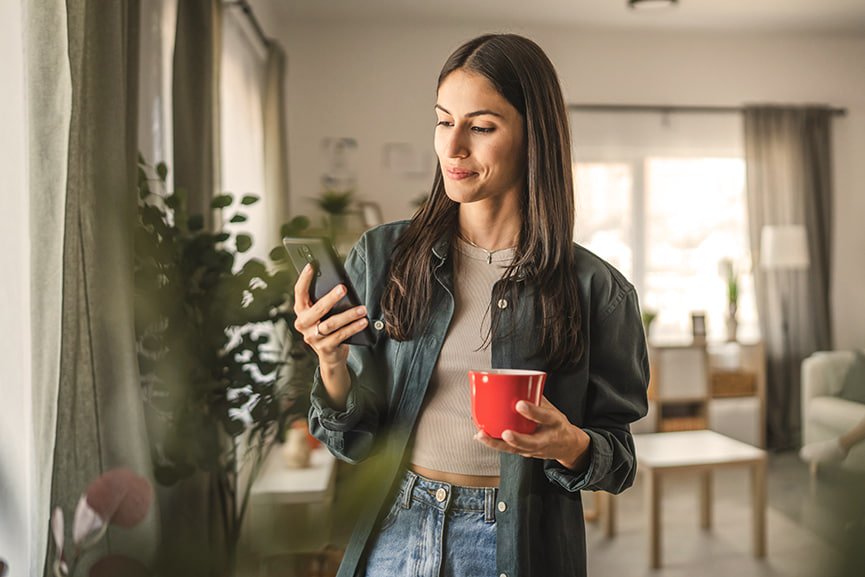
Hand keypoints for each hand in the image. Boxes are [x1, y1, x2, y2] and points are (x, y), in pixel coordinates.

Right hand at [293, 263, 368, 366]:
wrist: (331, 356)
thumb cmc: (328, 327)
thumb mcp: (324, 313)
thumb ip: (326, 301)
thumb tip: (341, 285)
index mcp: (301, 311)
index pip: (299, 292)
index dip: (304, 278)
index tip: (311, 265)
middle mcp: (303, 324)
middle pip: (317, 309)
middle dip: (331, 298)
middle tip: (343, 288)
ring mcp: (312, 337)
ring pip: (330, 324)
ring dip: (348, 315)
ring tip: (362, 309)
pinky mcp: (324, 348)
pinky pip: (340, 336)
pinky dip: (353, 328)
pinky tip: (363, 322)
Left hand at [474, 396, 591, 470]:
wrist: (569, 447)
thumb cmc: (557, 424)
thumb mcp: (554, 409)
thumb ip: (536, 397)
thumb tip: (518, 380)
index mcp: (555, 424)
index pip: (545, 417)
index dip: (533, 411)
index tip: (519, 404)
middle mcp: (545, 440)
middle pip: (530, 443)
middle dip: (517, 439)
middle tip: (505, 433)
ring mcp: (534, 450)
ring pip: (514, 449)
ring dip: (496, 443)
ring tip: (481, 434)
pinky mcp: (524, 452)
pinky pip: (508, 449)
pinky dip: (493, 443)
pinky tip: (480, 436)